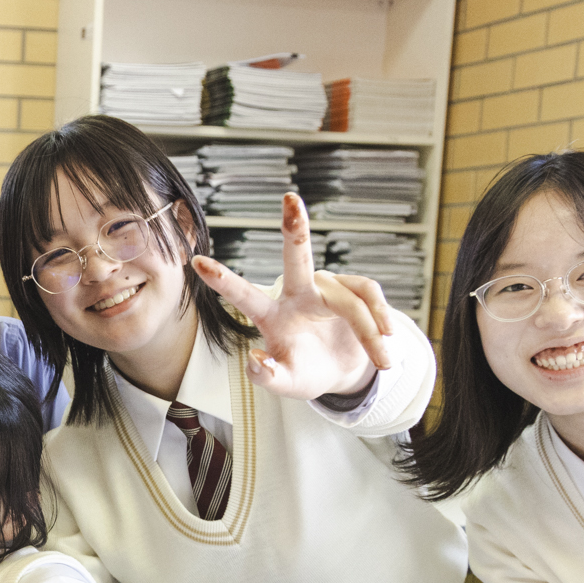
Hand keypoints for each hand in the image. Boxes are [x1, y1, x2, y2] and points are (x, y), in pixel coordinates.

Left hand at [190, 191, 394, 399]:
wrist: (345, 371)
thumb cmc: (307, 373)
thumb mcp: (287, 384)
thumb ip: (268, 378)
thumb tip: (255, 359)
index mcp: (273, 316)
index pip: (245, 296)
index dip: (223, 280)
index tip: (196, 262)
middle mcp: (298, 293)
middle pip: (296, 257)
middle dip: (295, 228)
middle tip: (290, 199)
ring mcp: (328, 287)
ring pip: (351, 303)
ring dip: (370, 334)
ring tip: (383, 361)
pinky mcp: (356, 288)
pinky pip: (371, 297)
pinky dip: (382, 321)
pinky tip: (388, 340)